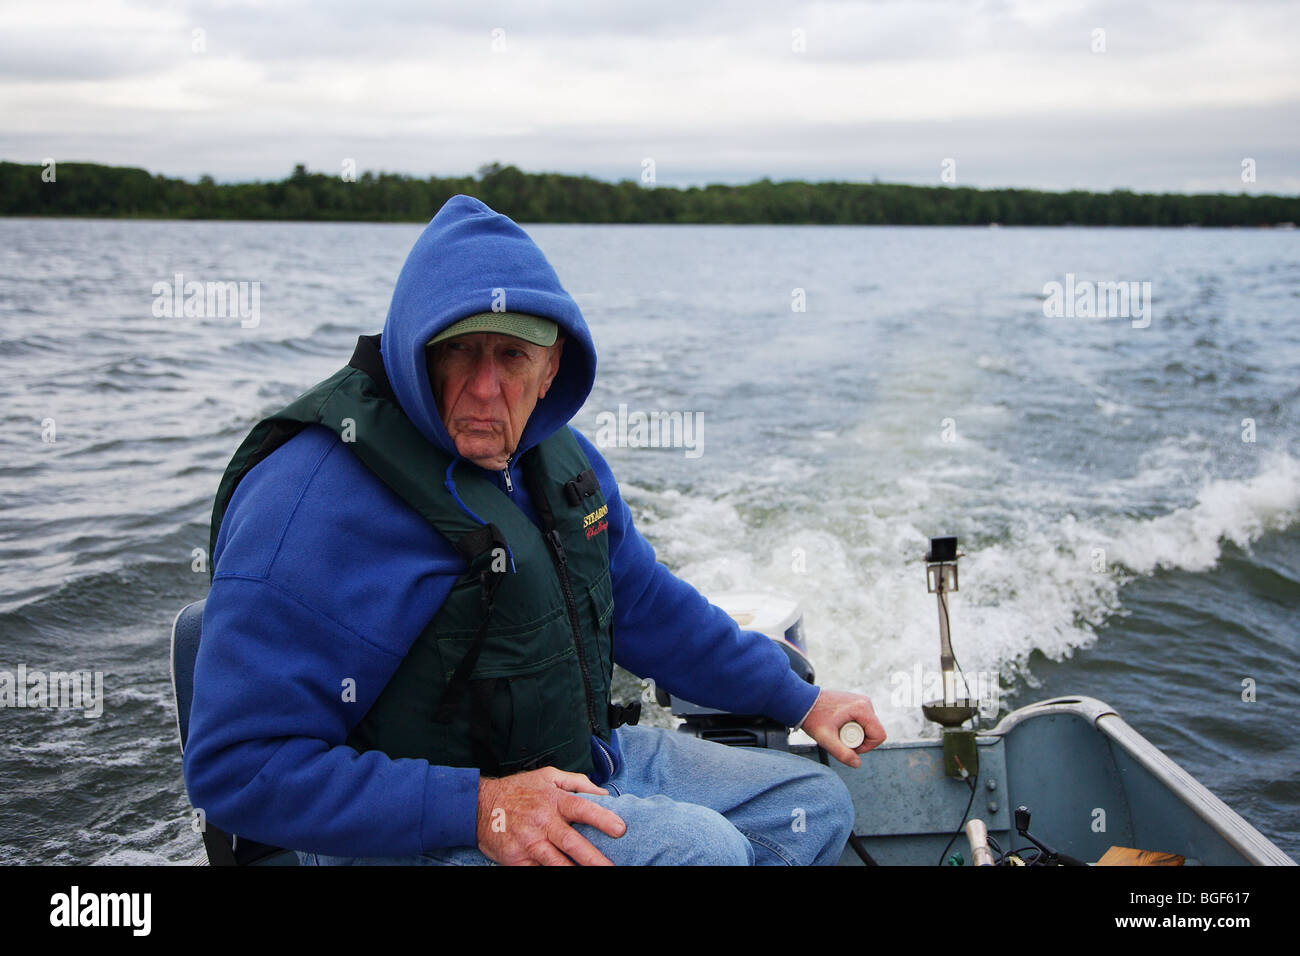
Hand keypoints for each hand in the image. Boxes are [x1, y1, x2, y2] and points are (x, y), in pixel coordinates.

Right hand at [476, 766, 626, 864]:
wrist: (479, 805)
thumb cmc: (518, 789)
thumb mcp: (547, 775)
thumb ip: (576, 782)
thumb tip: (603, 793)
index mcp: (553, 800)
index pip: (582, 808)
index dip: (602, 819)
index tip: (621, 829)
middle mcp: (543, 822)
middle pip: (573, 843)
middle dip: (594, 858)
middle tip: (612, 867)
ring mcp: (530, 843)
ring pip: (557, 863)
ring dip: (575, 871)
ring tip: (593, 876)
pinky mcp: (518, 859)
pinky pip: (538, 870)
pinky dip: (550, 873)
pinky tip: (564, 874)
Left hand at [800, 689, 886, 767]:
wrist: (803, 702)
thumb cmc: (813, 718)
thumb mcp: (825, 738)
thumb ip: (841, 753)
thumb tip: (857, 763)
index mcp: (862, 709)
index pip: (879, 735)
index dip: (867, 747)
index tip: (850, 747)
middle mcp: (865, 703)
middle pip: (874, 732)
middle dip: (859, 741)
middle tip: (839, 739)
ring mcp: (861, 702)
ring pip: (868, 727)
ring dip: (855, 735)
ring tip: (837, 732)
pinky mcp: (856, 703)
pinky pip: (862, 722)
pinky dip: (853, 728)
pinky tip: (838, 727)